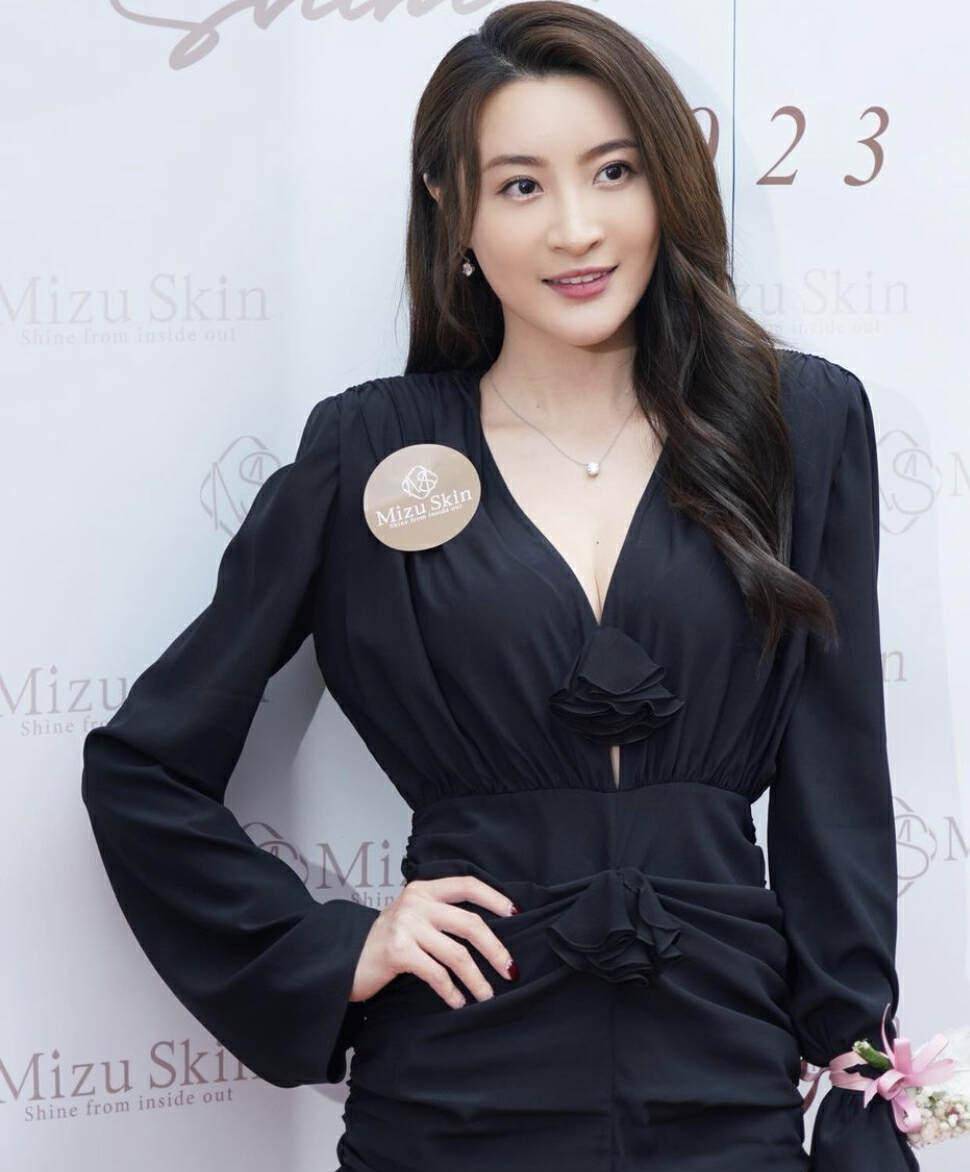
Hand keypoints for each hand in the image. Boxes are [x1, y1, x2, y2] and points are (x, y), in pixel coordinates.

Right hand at [349, 876, 519, 1008]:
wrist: (345, 959)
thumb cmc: (386, 941)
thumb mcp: (412, 916)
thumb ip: (441, 914)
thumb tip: (488, 932)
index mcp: (423, 889)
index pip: (466, 884)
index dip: (494, 897)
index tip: (515, 913)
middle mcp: (416, 903)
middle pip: (470, 923)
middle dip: (495, 949)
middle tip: (510, 971)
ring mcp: (406, 925)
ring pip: (457, 954)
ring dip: (477, 978)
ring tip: (486, 995)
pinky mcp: (398, 951)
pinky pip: (436, 974)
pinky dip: (451, 991)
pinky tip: (458, 1002)